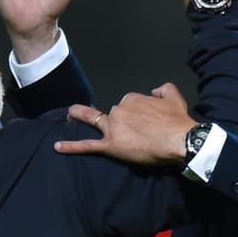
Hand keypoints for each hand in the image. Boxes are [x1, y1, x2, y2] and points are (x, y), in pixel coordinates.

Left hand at [54, 83, 196, 164]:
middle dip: (119, 121)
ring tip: (75, 121)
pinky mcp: (111, 146)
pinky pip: (87, 145)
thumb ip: (163, 89)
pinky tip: (57, 147)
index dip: (134, 113)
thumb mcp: (174, 97)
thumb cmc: (178, 121)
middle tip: (134, 134)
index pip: (127, 104)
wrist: (180, 140)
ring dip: (86, 120)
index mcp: (133, 99)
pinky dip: (71, 147)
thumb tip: (155, 91)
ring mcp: (113, 128)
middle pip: (113, 113)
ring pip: (95, 120)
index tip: (142, 122)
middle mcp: (119, 110)